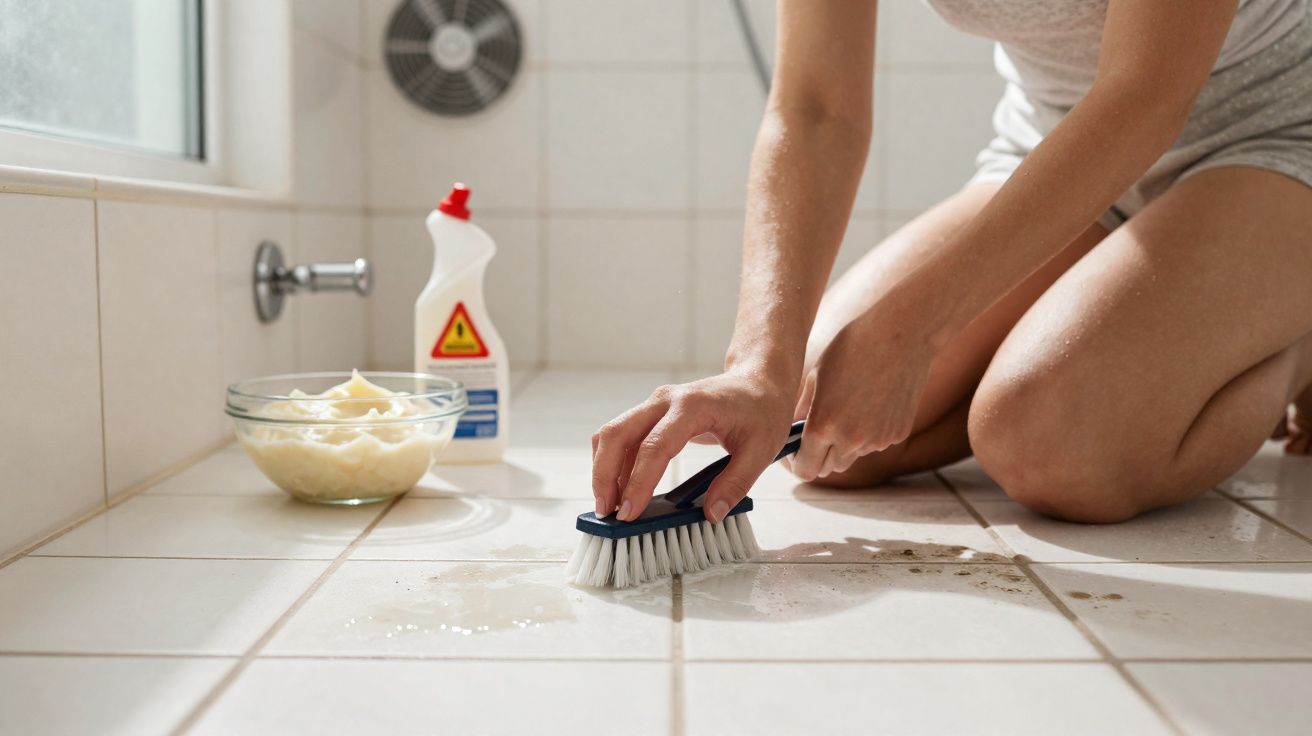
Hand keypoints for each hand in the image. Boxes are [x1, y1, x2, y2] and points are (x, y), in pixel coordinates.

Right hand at [592, 369, 795, 522]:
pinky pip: (622, 436)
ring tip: (610, 505)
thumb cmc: (761, 411)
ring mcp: (655, 405)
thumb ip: (735, 483)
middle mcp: (665, 400)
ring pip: (613, 434)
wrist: (758, 381)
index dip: (638, 482)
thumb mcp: (760, 450)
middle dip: (604, 476)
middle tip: (606, 512)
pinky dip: (615, 463)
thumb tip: (711, 514)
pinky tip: (621, 489)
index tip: (629, 512)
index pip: (654, 447)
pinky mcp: (652, 413)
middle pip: (617, 434)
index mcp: (692, 407)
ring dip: (604, 470)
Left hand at [790, 306, 936, 480]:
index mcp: (824, 426)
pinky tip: (872, 403)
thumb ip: (801, 412)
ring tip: (849, 409)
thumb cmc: (851, 348)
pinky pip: (875, 444)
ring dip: (845, 444)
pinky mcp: (898, 434)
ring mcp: (878, 440)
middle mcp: (851, 440)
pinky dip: (870, 433)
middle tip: (820, 430)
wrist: (901, 336)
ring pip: (853, 456)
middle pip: (828, 468)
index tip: (797, 449)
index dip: (798, 462)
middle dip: (821, 455)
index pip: (805, 469)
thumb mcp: (815, 377)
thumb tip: (790, 434)